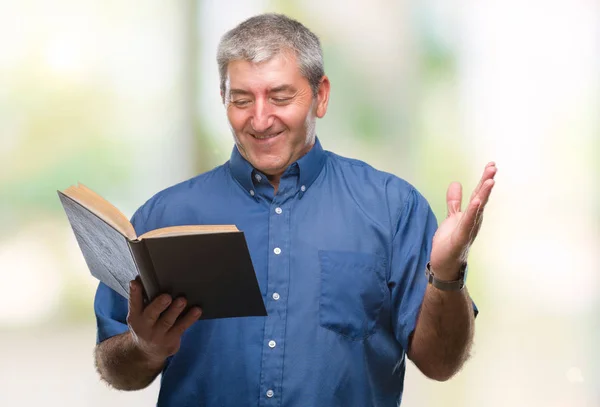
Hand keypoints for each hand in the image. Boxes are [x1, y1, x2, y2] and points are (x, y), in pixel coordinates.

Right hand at [126, 278, 201, 364]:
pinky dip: (190, 318)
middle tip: (167, 296)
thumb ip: (141, 299)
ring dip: (176, 310)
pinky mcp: (171, 340)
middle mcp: (145, 327)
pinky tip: (197, 310)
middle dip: (158, 305)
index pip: (134, 303)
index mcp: (135, 317)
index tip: (135, 283)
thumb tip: (140, 278)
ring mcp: (158, 335)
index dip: (134, 293)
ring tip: (182, 300)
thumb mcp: (139, 314)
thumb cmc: (146, 325)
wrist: (147, 352)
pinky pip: (181, 328)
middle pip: (151, 315)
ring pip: (167, 322)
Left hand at [430, 162, 496, 279]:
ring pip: (477, 209)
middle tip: (493, 167)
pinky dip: (473, 212)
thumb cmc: (450, 242)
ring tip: (489, 180)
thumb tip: (456, 183)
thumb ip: (454, 202)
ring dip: (483, 195)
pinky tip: (477, 201)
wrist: (444, 265)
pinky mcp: (460, 238)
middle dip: (486, 182)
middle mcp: (473, 221)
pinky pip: (467, 223)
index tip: (491, 165)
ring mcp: (468, 229)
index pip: (479, 194)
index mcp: (471, 215)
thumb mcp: (451, 217)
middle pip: (481, 198)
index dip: (484, 179)